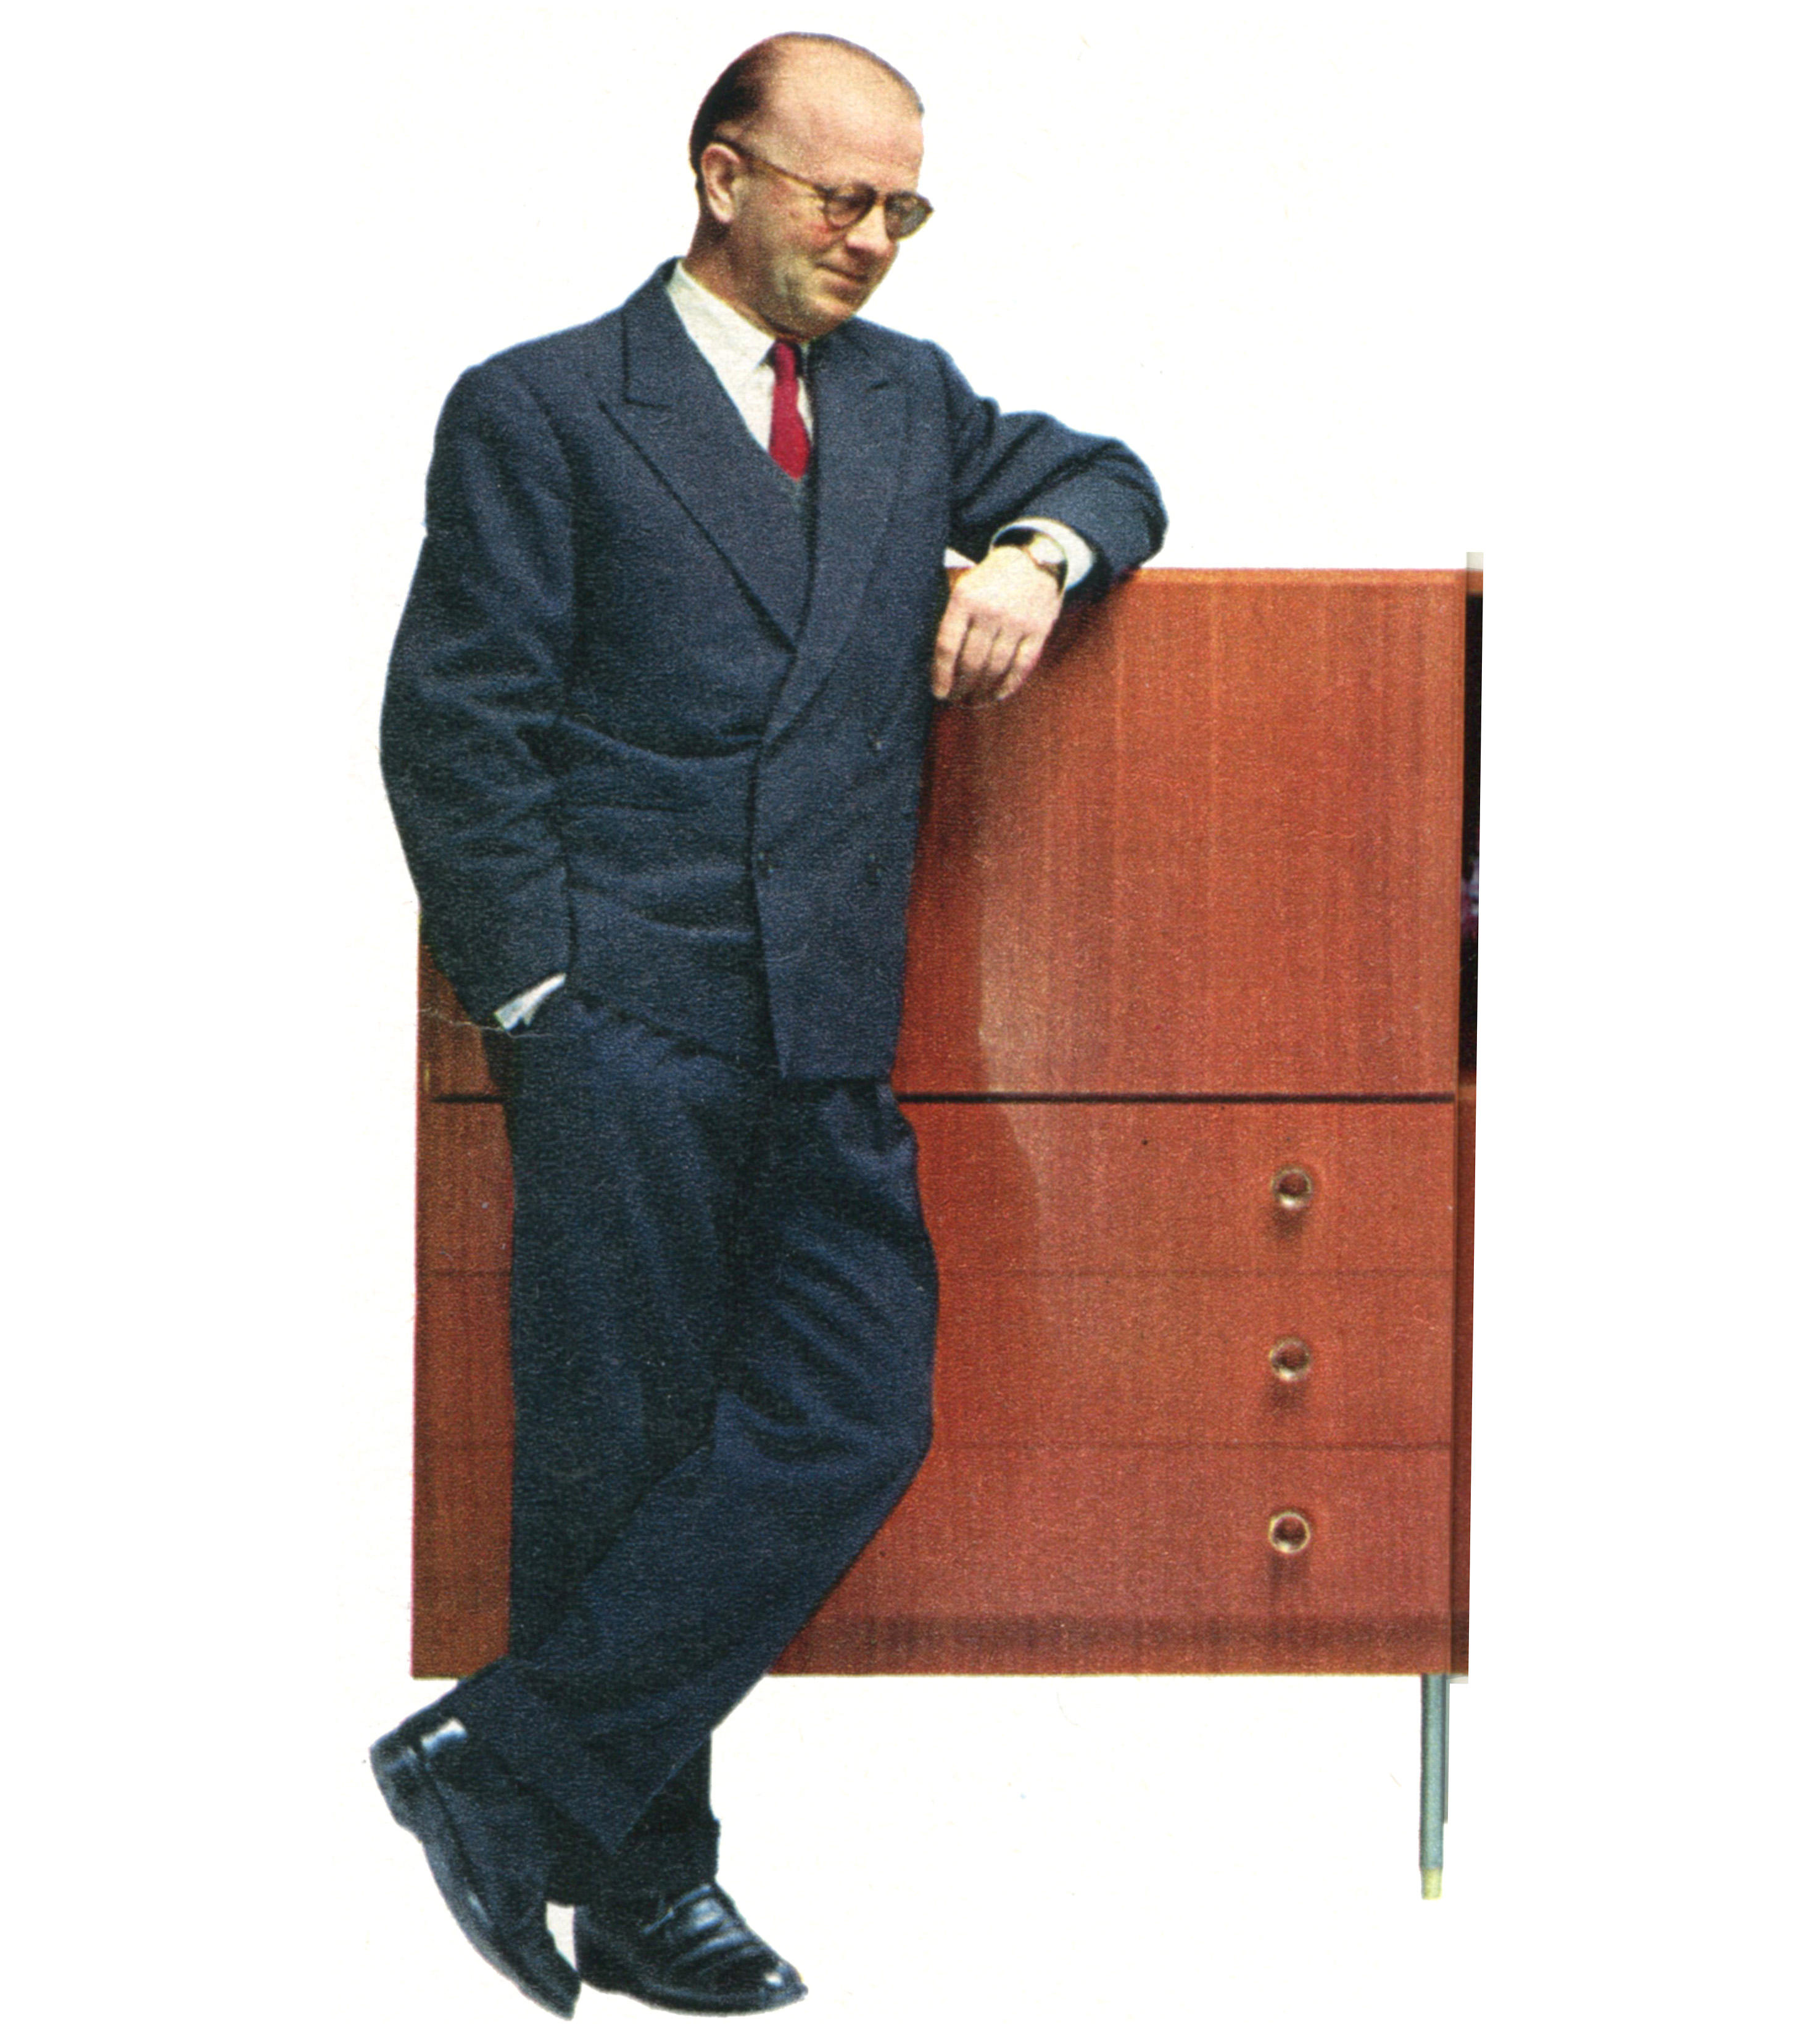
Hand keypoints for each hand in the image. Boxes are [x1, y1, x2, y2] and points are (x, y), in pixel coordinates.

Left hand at [930, 546, 1063, 705]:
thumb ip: (949, 615)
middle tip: (956, 699)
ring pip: (995, 667)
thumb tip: (935, 660)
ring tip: (974, 700)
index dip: (941, 674)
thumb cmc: (989, 579)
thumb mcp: (964, 584)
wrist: (1033, 559)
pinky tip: (998, 695)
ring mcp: (1016, 621)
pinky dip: (1009, 685)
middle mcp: (990, 610)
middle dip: (961, 686)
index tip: (939, 693)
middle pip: (971, 662)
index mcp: (965, 598)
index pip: (948, 646)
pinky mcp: (1038, 629)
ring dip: (983, 690)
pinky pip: (1022, 665)